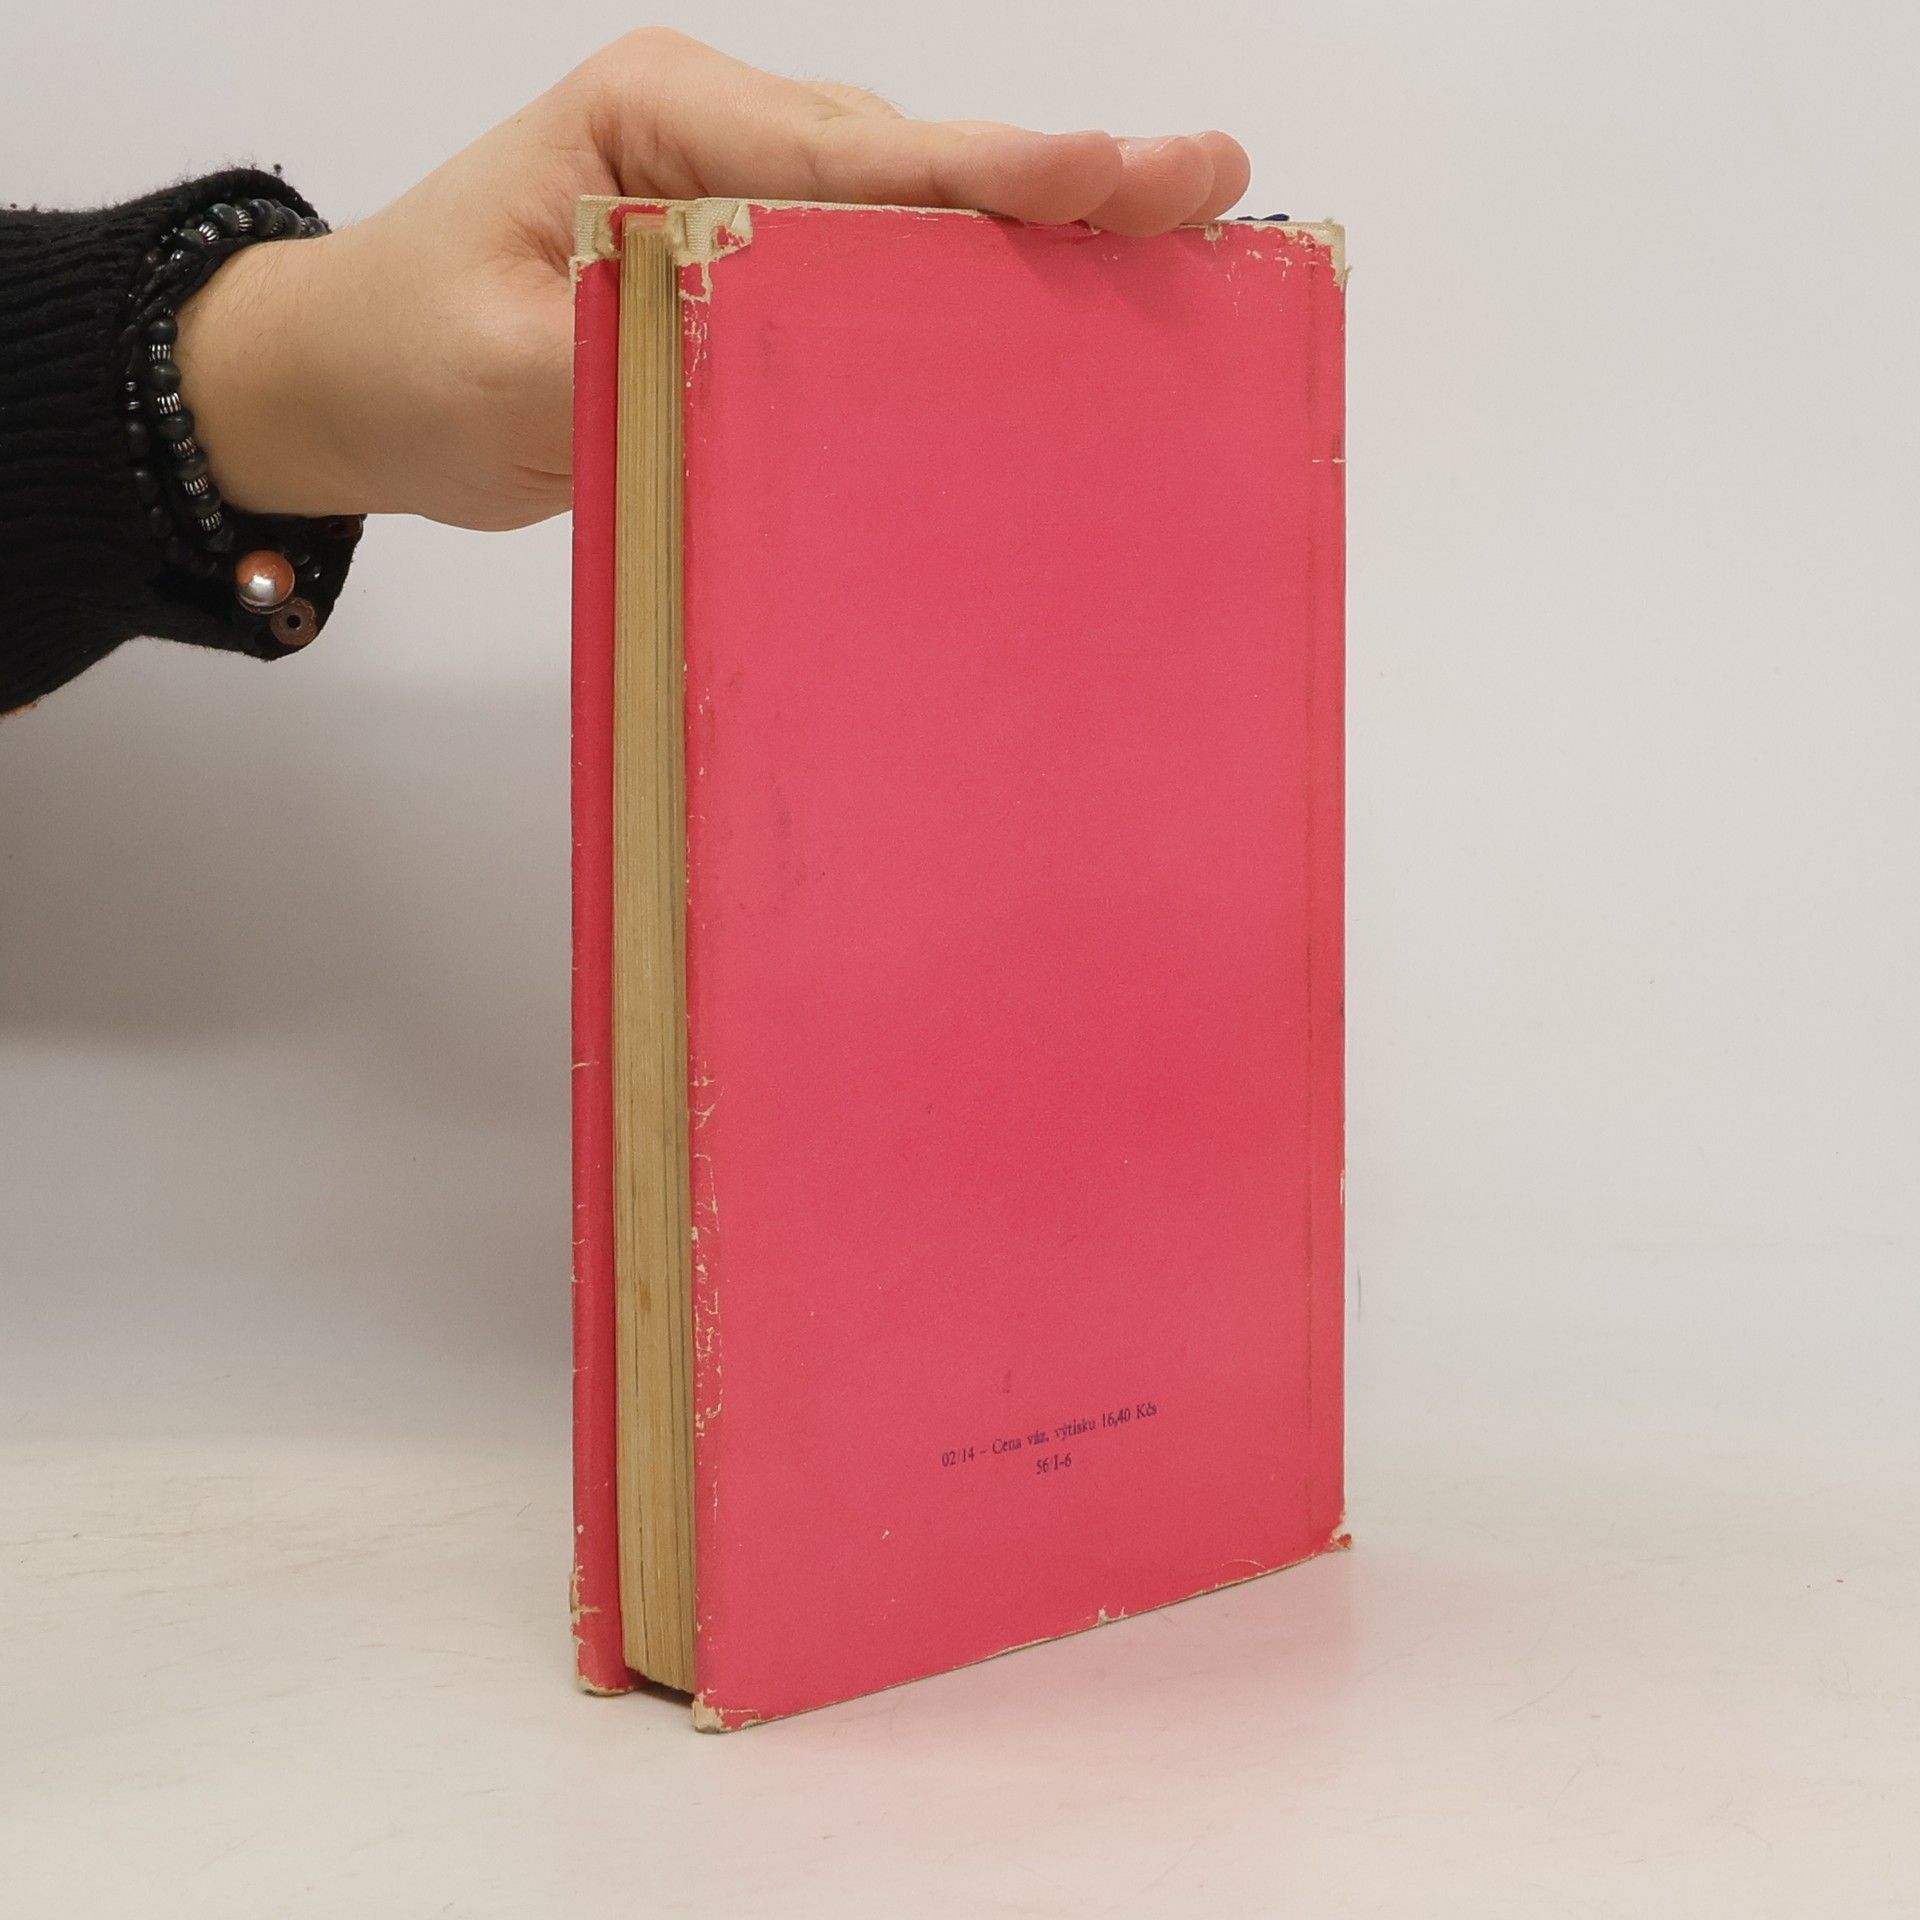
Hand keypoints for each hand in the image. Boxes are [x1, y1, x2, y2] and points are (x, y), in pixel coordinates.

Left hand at [174, 29, 1249, 531]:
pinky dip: (973, 305)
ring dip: (1036, 244)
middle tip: (1207, 187)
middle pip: (918, 170)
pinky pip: (887, 285)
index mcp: (663, 121)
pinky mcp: (764, 282)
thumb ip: (644, 349)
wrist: (359, 381)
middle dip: (1062, 182)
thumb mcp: (511, 359)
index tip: (1111, 172)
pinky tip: (1062, 326)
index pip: (851, 155)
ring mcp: (753, 207)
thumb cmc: (412, 350)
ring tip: (1176, 249)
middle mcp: (726, 142)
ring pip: (918, 222)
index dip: (990, 173)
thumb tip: (779, 361)